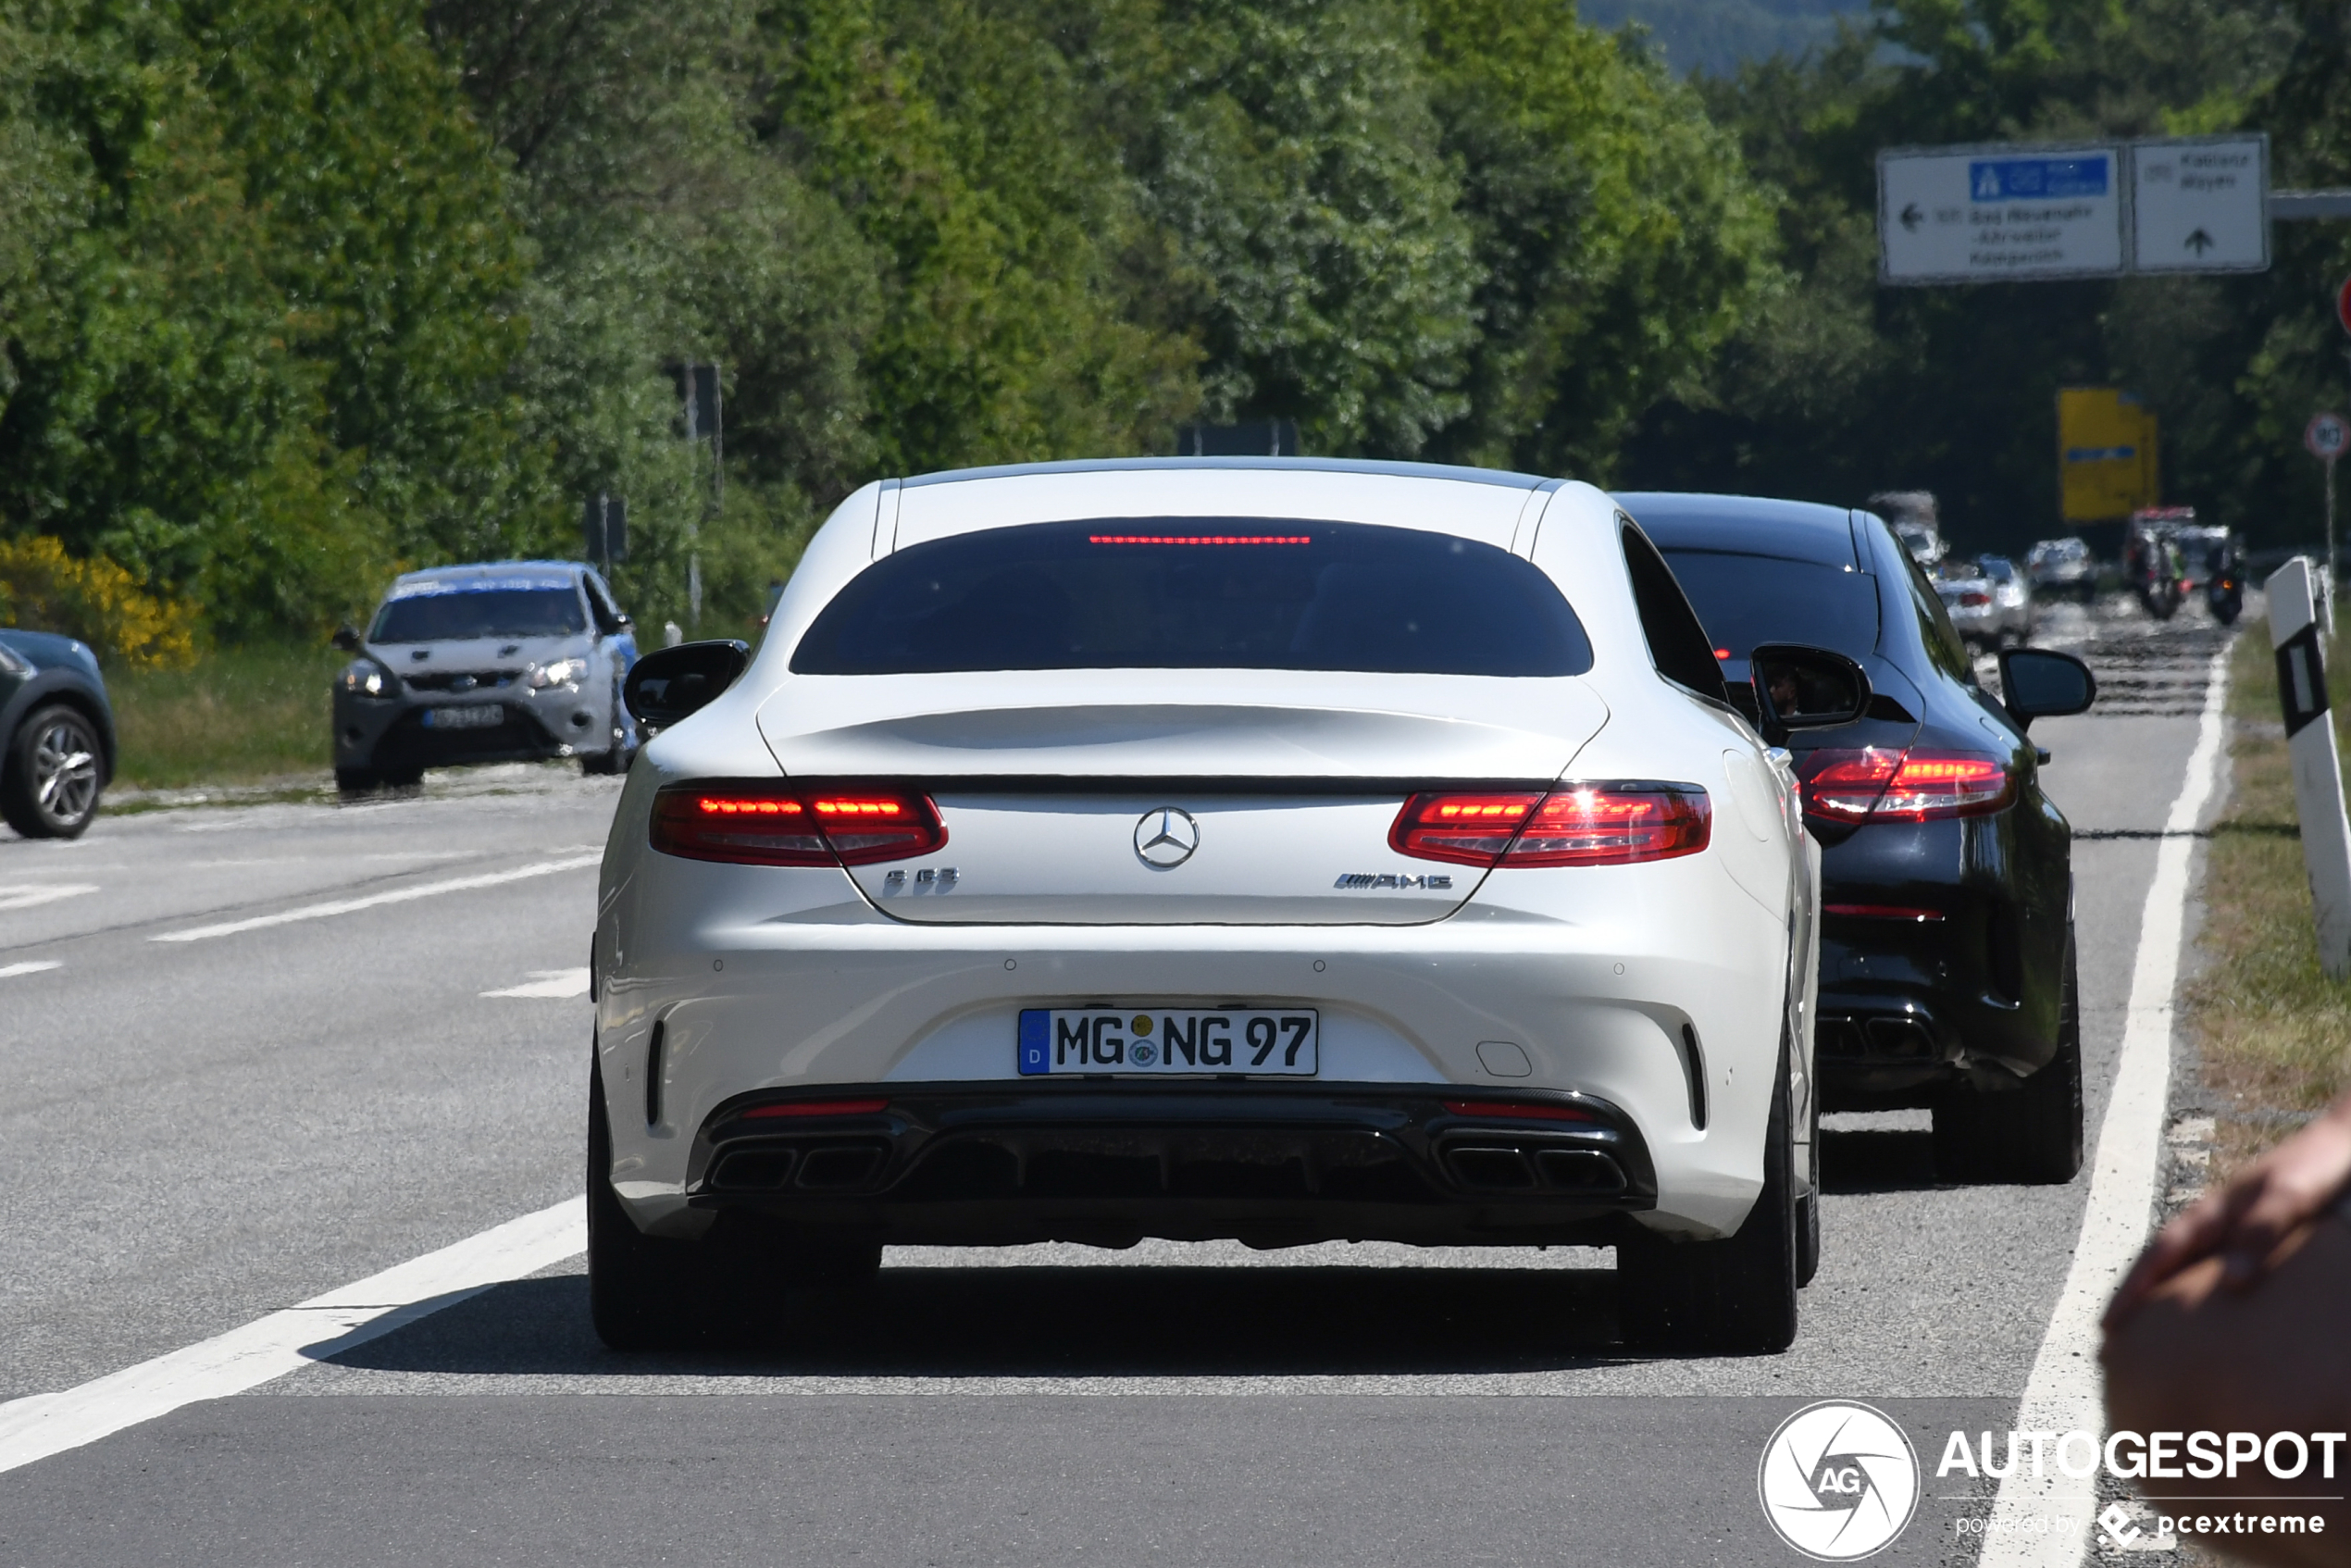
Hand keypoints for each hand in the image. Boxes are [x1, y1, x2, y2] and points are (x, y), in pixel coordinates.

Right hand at [2104, 1094, 2350, 1327]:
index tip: (2108, 1323)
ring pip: (2183, 1258)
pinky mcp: (2252, 1227)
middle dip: (2133, 1291)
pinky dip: (2192, 1280)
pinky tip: (2202, 1296)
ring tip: (2147, 1320)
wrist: (2340, 1143)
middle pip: (2160, 1258)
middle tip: (2110, 1329)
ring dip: (2159, 1286)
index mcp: (2211, 1211)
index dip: (2133, 1288)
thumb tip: (2232, 1282)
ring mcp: (2230, 1221)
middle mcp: (2214, 1218)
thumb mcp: (2286, 1197)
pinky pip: (2209, 1259)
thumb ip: (2258, 1233)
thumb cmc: (2312, 1168)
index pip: (2159, 1255)